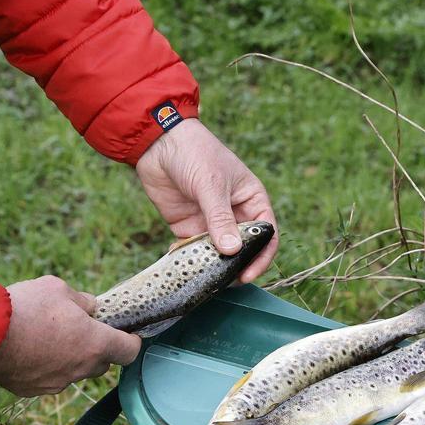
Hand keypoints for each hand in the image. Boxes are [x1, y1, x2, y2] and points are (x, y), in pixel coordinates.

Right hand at [0, 276, 140, 396]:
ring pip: (74, 372)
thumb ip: (81, 300)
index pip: (130, 352)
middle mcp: (81, 369)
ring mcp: (57, 383)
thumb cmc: (25, 308)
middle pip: (101, 363)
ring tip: (47, 337)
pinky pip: (48, 379)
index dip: (131, 342)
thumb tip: (90, 307)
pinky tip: (28, 350)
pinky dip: (45, 367)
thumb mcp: (58, 289)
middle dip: (96, 348)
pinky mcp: (33, 390)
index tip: (126, 334)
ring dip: (69, 358)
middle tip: (79, 330)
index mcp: (95, 344)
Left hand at [135, 118, 277, 283]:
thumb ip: (220, 219)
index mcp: (251, 200)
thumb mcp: (211, 185)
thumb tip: (232, 251)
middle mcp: (235, 214)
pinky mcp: (189, 227)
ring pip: (218, 253)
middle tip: (226, 281)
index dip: (261, 256)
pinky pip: (193, 250)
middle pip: (243, 248)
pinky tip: (181, 260)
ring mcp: (211, 222)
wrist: (158, 143)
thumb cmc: (195, 153)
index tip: (249, 274)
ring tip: (204, 276)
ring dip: (212, 265)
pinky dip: (189, 259)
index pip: (266, 234)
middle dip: (236, 265)